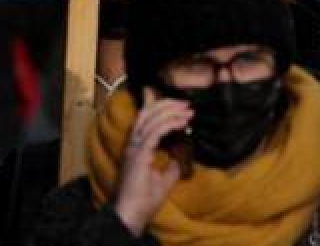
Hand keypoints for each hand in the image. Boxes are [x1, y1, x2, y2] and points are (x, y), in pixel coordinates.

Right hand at [114, 88, 193, 234]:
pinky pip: (155, 132)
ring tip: (187, 111)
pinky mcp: (139, 154)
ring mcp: (135, 148)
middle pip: (147, 113)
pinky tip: (182, 123)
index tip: (181, 107)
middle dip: (167, 104)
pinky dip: (169, 123)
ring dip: (171, 111)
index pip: (146, 120)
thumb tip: (181, 157)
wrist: (132, 215)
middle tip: (186, 104)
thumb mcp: (164, 180)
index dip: (162, 109)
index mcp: (136, 148)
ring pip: (150, 118)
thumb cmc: (144, 201)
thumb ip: (172, 167)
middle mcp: (133, 145)